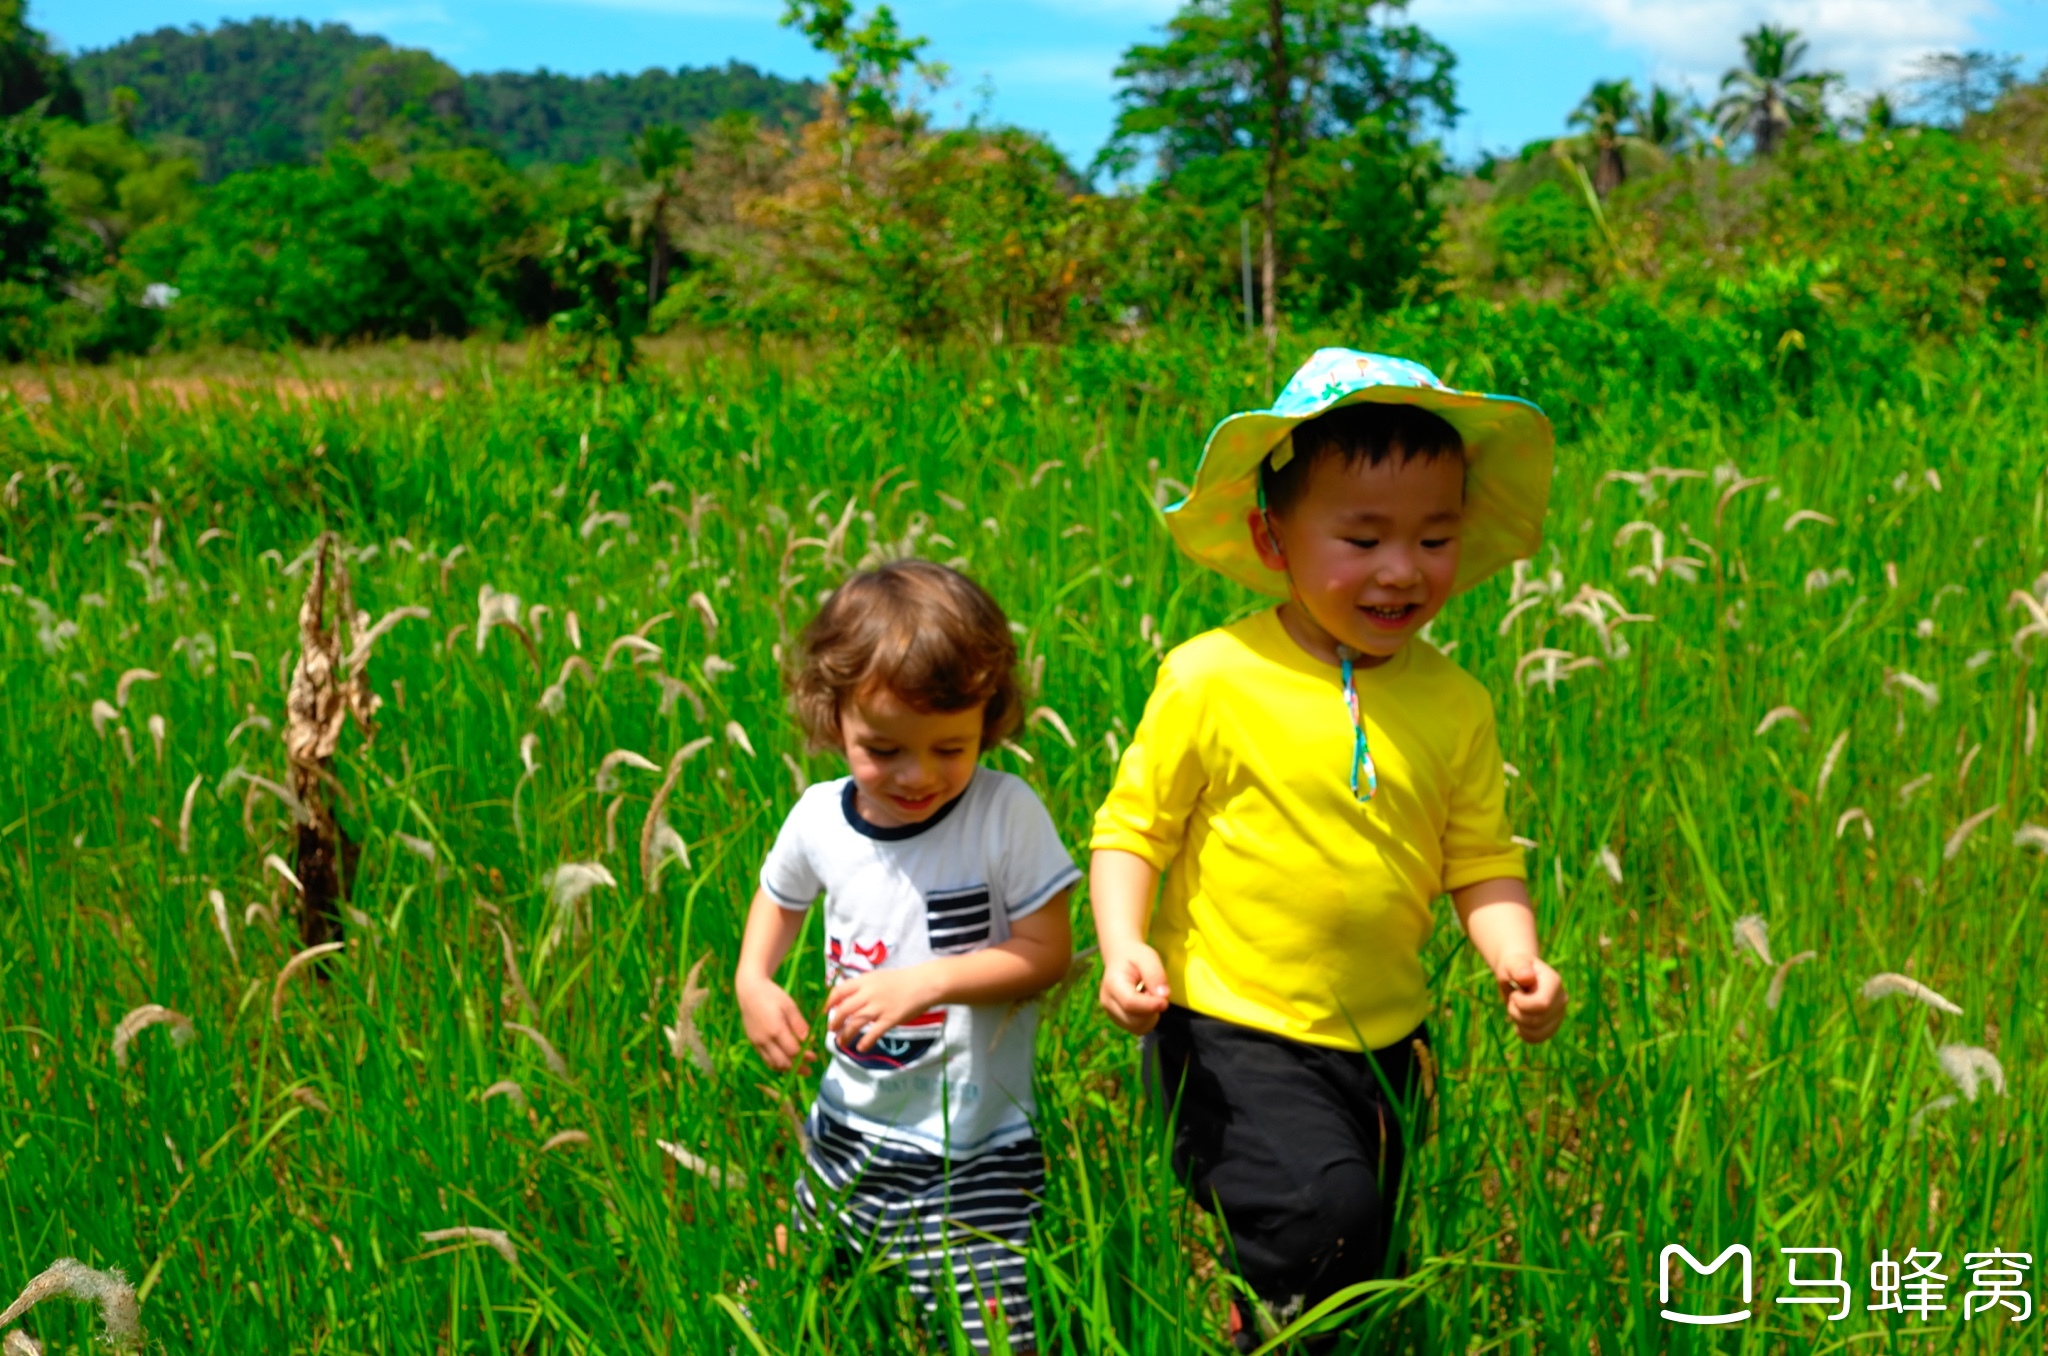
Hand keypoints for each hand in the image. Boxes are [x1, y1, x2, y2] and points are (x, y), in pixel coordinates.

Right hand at [737, 975, 813, 1072]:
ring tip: (799, 1070)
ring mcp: (757, 1042)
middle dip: (797, 1068)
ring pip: (773, 1064)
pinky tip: (785, 1062)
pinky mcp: (753, 1042)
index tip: (814, 1057)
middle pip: (782, 1062)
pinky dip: (776, 1064)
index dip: (805, 1057)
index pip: (793, 1052)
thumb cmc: (772, 996)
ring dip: (787, 1069)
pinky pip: (765, 1059)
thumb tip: (809, 1040)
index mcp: (776, 1030)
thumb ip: (799, 1025)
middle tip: (809, 1070)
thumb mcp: (790, 1006)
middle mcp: (765, 1040)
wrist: (749, 991)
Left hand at [827, 966, 942, 1053]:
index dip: (828, 1003)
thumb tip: (844, 998)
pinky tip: (860, 1048)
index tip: (824, 1012)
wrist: (924, 983)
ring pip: (855, 1023)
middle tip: (832, 1030)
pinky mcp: (890, 1019)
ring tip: (841, 1043)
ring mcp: (879, 1007)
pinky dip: (865, 1042)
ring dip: (846, 1035)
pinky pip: (874, 1033)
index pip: (838, 992)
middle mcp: (868, 994)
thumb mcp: (877, 977)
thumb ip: (861, 987)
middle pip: (844, 1010)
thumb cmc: (900, 980)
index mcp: (864, 981)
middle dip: (835, 1022)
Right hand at [1098, 942, 1169, 1035]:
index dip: (1150, 1005)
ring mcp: (1111, 1013)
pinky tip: (1146, 1004)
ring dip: (1150, 1016)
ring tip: (1149, 996)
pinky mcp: (1117, 1019)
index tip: (1165, 1001)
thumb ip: (1155, 974)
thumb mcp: (1148, 957)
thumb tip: (1164, 995)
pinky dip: (1146, 1019)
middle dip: (1151, 1011)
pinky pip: (1137, 1028)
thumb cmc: (1135, 956)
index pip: (1130, 1003)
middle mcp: (1108, 1002)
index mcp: (1112, 984)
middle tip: (1156, 993)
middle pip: (1134, 1020)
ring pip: (1137, 1027)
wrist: (1121, 958)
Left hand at [1494, 953, 1566, 1043]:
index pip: (1542, 1005)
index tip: (1515, 993)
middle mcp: (1561, 999)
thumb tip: (1527, 977)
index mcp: (1554, 982)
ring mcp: (1559, 1014)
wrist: (1518, 974)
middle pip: (1537, 1021)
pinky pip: (1538, 1039)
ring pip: (1537, 1033)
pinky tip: (1520, 1022)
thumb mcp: (1511, 963)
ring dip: (1519, 1023)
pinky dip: (1524, 1033)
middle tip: (1513, 999)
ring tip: (1516, 1008)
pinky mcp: (1553, 1025)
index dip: (1521, 1004)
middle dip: (1516, 1012)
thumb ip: (1518, 968)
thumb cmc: (1514, 967)